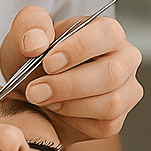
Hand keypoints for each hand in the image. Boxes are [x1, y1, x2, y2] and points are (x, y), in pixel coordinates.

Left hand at [0, 5, 142, 143]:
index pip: (107, 34)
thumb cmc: (35, 58)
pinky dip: (75, 121)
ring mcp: (126, 90)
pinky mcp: (117, 119)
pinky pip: (104, 125)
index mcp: (108, 32)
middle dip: (69, 85)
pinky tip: (58, 110)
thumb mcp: (25, 34)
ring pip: (111, 103)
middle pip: (111, 73)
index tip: (48, 63)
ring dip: (70, 105)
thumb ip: (29, 25)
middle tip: (35, 90)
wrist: (31, 93)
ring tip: (43, 100)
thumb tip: (36, 42)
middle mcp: (124, 59)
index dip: (79, 49)